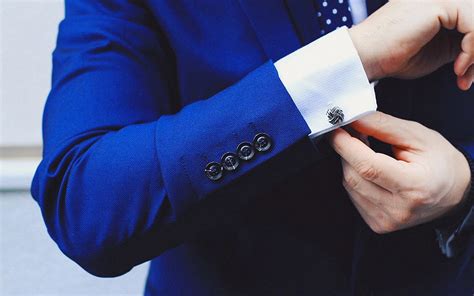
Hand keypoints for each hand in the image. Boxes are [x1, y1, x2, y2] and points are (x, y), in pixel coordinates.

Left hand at [329, 112, 470, 233]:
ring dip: (350, 164)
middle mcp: (399, 209)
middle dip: (347, 151)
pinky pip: (353, 196)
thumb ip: (382, 125)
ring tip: (367, 151)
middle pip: (354, 176)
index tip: (336, 128)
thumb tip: (352, 118)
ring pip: (349, 186)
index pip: (367, 166)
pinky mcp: (378, 225)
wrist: (455, 192)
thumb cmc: (439, 161)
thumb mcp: (417, 135)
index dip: (346, 145)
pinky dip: (355, 179)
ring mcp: (387, 221)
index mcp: (414, 186)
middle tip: (353, 134)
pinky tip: (370, 171)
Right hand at [349, 0, 473, 89]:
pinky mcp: (440, 2)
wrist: (364, 57)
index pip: (471, 20)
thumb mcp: (438, 49)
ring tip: (460, 73)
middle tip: (467, 77)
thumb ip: (462, 42)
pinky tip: (456, 67)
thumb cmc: (390, 57)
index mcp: (438, 2)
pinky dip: (472, 50)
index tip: (466, 74)